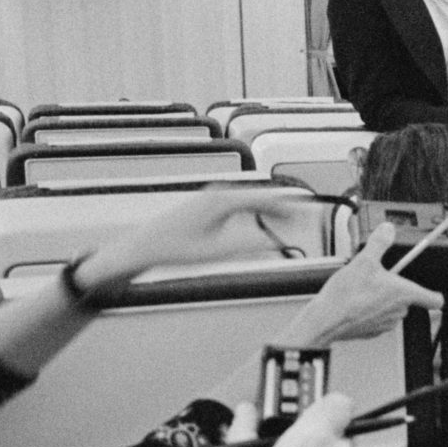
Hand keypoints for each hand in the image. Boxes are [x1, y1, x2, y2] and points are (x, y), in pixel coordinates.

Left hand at [77, 185, 311, 292]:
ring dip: (270, 208)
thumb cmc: (172, 250)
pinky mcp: (205, 204)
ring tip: (289, 218)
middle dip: (283, 206)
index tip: (307, 213)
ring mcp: (210, 197)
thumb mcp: (215, 253)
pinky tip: (262, 217)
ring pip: (249, 199)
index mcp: (222, 200)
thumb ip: (249, 246)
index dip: (289, 207)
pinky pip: (239, 203)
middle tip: (305, 216)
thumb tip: (277, 244)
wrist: (140, 247)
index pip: (265, 199)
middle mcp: (217, 193)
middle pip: (259, 196)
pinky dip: (256, 209)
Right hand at [275, 224, 443, 347]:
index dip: (434, 293)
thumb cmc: (345, 296)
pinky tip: (355, 303)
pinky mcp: (372, 332)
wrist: (324, 320)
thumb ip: (380, 243)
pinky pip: (377, 319)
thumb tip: (388, 230)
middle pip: (408, 300)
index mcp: (404, 294)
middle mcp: (399, 312)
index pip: (435, 300)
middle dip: (396, 290)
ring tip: (363, 291)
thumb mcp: (364, 261)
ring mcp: (386, 324)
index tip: (432, 289)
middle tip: (378, 280)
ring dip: (382, 300)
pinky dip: (369, 311)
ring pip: (391, 309)